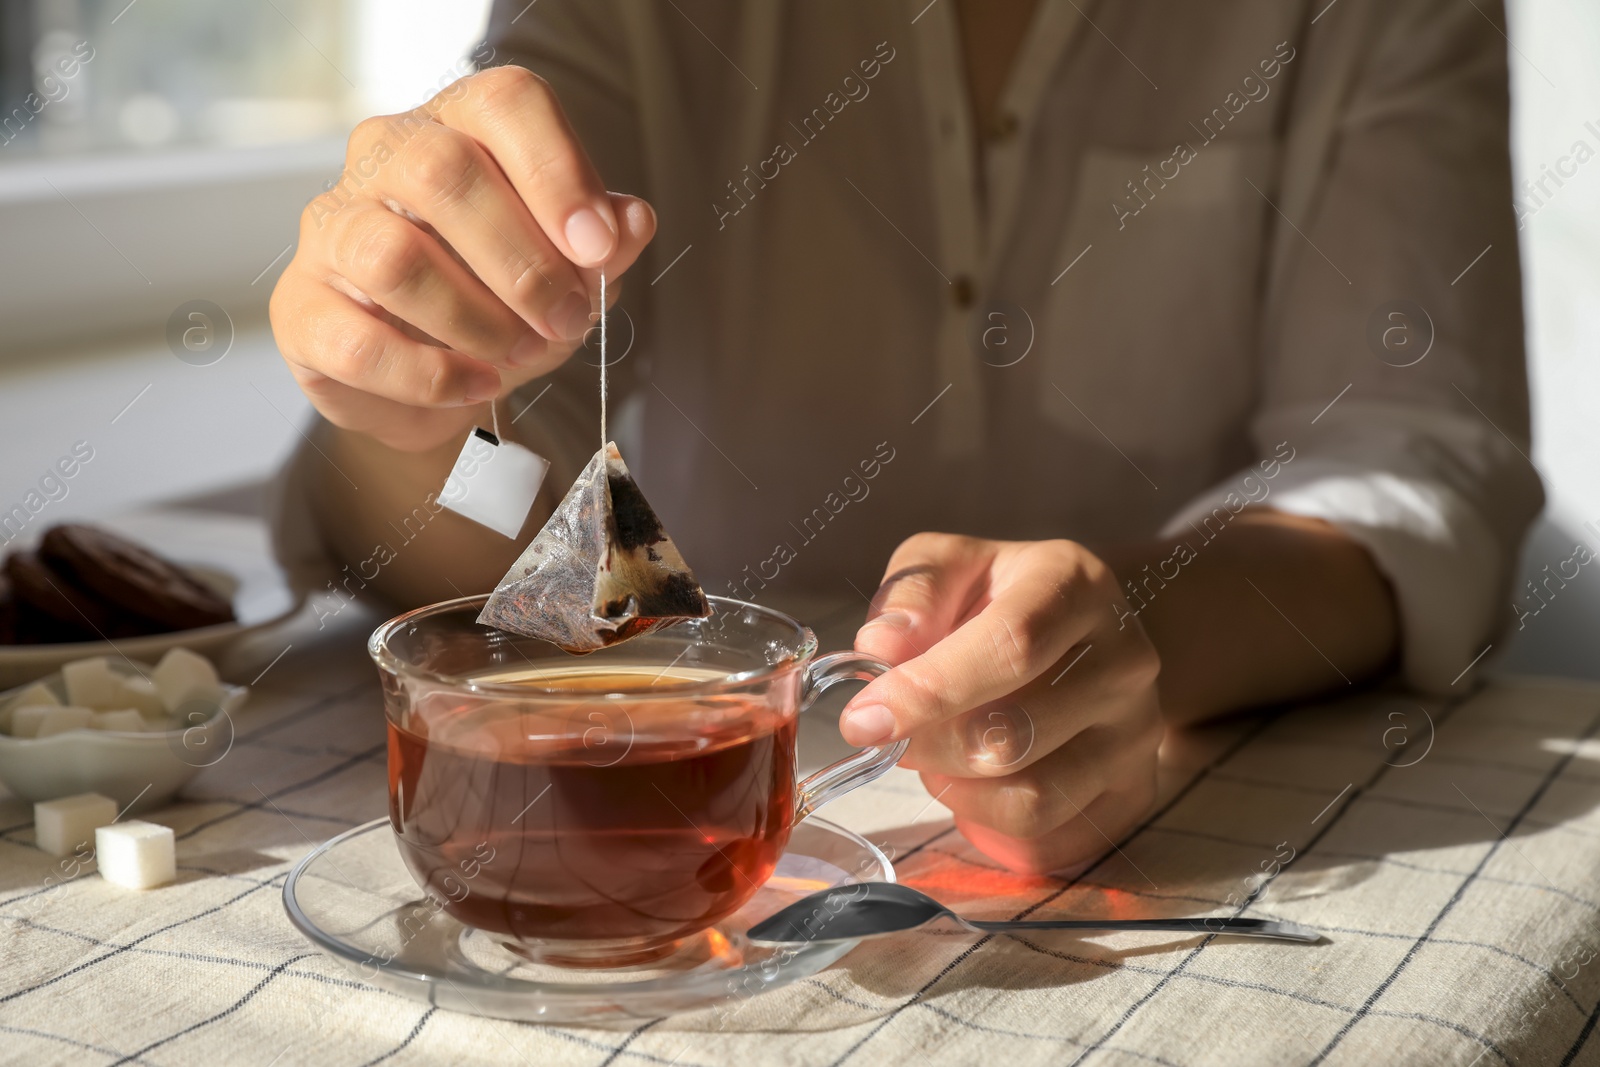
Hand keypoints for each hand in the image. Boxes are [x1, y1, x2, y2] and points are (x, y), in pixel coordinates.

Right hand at [269, 65, 656, 451]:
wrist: (434, 383)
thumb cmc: (503, 303)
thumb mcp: (571, 274)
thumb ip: (604, 246)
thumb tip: (631, 222)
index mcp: (460, 124)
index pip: (505, 104)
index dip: (560, 172)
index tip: (599, 246)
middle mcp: (384, 156)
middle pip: (442, 172)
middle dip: (524, 262)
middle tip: (566, 318)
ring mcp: (332, 228)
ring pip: (393, 256)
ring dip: (477, 319)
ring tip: (520, 352)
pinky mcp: (302, 308)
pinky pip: (359, 342)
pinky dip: (433, 375)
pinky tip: (477, 383)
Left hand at [844, 534, 1163, 874]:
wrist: (1079, 634)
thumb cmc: (999, 597)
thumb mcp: (949, 566)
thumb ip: (911, 596)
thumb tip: (882, 648)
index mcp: (1076, 585)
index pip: (1010, 647)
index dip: (929, 690)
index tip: (863, 718)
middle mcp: (1125, 659)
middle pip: (1013, 735)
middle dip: (928, 746)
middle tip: (892, 735)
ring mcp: (1137, 731)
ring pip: (1030, 799)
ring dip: (956, 788)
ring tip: (940, 752)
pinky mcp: (1135, 790)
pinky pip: (1046, 840)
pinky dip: (988, 822)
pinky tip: (976, 780)